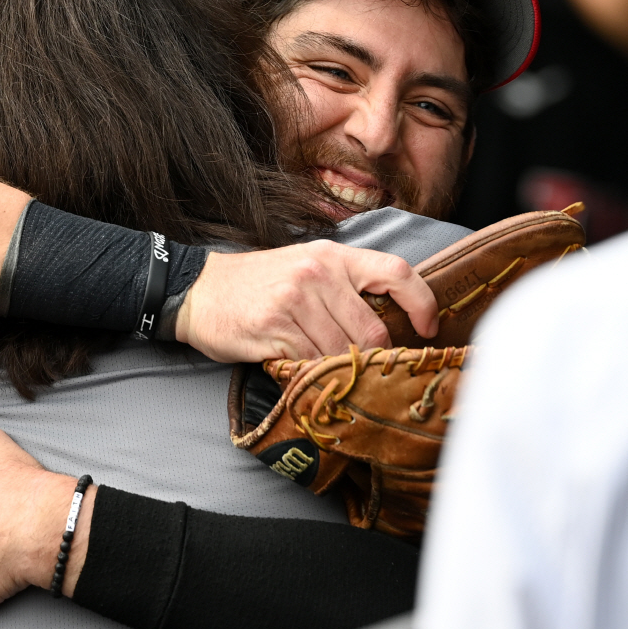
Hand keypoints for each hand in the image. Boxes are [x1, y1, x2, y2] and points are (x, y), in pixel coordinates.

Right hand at [175, 241, 437, 361]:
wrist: (199, 290)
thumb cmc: (259, 283)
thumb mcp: (306, 266)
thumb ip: (346, 287)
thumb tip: (391, 323)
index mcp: (334, 256)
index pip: (396, 271)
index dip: (422, 303)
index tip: (427, 328)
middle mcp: (318, 273)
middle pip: (373, 330)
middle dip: (370, 356)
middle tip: (355, 363)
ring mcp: (295, 300)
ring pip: (342, 352)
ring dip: (336, 368)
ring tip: (319, 363)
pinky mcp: (274, 328)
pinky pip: (310, 363)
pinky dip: (310, 372)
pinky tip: (295, 363)